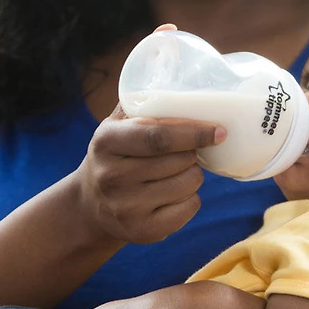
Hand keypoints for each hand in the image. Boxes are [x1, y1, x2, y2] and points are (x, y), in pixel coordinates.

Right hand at [74, 105, 223, 244]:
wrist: (90, 205)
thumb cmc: (115, 154)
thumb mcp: (117, 125)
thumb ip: (144, 103)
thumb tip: (185, 77)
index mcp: (106, 141)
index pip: (158, 136)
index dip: (194, 132)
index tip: (219, 131)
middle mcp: (111, 176)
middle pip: (181, 160)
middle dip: (193, 152)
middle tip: (183, 151)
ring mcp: (125, 207)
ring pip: (189, 183)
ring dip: (192, 174)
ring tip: (174, 173)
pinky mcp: (142, 232)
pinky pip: (189, 208)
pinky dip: (190, 199)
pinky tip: (171, 195)